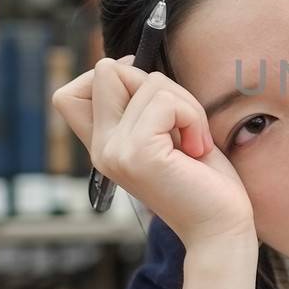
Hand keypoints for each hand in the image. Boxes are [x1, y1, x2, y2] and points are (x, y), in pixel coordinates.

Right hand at [52, 56, 255, 250]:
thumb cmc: (203, 179)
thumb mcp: (165, 132)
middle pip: (105, 71)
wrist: (220, 228)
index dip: (111, 79)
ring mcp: (114, 152)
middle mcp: (101, 149)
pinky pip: (165, 102)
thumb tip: (125, 60)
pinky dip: (191, 116)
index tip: (152, 101)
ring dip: (185, 105)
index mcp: (103, 146)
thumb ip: (141, 103)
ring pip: (148, 82)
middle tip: (180, 123)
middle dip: (156, 84)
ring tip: (192, 142)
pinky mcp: (137, 154)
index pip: (68, 95)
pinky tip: (196, 148)